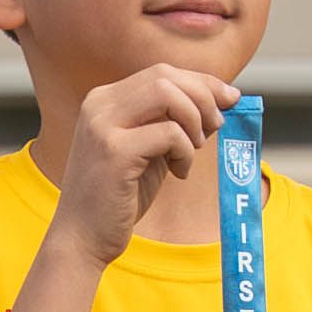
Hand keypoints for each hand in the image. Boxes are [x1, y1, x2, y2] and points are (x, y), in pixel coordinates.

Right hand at [42, 65, 224, 262]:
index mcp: (104, 100)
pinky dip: (185, 152)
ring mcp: (103, 126)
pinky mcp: (114, 152)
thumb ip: (170, 122)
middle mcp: (99, 105)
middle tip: (215, 128)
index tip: (229, 98)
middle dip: (203, 98)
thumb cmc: (118, 197)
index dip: (201, 82)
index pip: (161, 72)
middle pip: (165, 77)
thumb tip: (220, 100)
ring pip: (168, 95)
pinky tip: (178, 173)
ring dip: (194, 122)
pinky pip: (170, 133)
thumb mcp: (146, 150)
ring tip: (193, 150)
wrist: (82, 238)